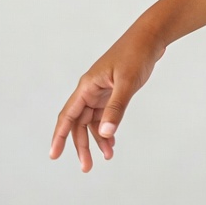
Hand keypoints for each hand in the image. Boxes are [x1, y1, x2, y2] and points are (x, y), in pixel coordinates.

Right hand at [49, 24, 165, 171]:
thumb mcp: (127, 82)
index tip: (54, 155)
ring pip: (93, 121)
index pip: (67, 116)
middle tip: (87, 167)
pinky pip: (106, 115)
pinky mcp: (114, 91)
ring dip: (98, 139)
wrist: (152, 37)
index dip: (59, 137)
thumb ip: (116, 108)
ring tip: (107, 156)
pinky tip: (113, 141)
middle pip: (79, 123)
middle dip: (82, 145)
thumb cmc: (136, 54)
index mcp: (87, 87)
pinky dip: (108, 129)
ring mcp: (102, 91)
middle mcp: (91, 90)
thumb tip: (106, 134)